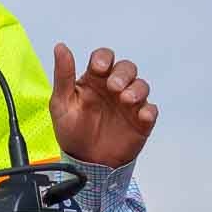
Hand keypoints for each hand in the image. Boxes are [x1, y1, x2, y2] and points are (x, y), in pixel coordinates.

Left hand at [50, 44, 156, 166]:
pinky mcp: (140, 122)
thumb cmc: (72, 132)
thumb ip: (63, 75)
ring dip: (136, 89)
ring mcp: (128, 104)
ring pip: (141, 85)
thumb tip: (60, 47)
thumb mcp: (61, 103)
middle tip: (114, 87)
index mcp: (94, 80)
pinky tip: (141, 116)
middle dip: (122, 74)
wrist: (85, 164)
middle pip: (126, 68)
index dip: (104, 58)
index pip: (103, 58)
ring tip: (126, 100)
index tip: (99, 68)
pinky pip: (151, 110)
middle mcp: (113, 89)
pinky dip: (148, 111)